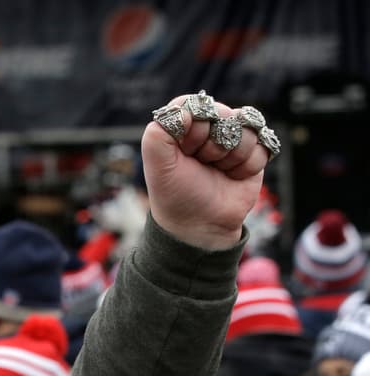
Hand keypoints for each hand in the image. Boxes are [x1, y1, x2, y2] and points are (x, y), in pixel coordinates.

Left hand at [143, 94, 268, 250]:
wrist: (202, 226)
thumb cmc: (176, 196)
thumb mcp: (157, 167)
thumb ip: (158, 134)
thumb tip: (185, 110)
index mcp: (181, 129)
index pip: (196, 104)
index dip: (196, 125)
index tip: (188, 148)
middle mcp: (208, 131)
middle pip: (225, 114)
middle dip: (215, 144)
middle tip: (203, 163)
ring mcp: (232, 141)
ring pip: (248, 128)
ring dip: (234, 155)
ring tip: (219, 171)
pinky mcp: (252, 153)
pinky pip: (264, 144)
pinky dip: (249, 165)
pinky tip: (234, 177)